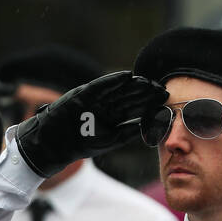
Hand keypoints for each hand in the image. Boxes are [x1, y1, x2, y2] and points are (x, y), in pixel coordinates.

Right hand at [14, 71, 167, 178]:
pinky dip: (113, 80)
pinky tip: (127, 76)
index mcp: (113, 118)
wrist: (57, 143)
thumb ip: (127, 133)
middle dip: (144, 92)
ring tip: (147, 81)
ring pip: (118, 89)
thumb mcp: (109, 141)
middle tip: (160, 88)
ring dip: (132, 85)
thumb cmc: (81, 144)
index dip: (149, 103)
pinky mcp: (85, 93)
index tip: (164, 99)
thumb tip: (145, 126)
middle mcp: (106, 106)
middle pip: (129, 96)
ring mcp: (96, 99)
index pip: (134, 108)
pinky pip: (101, 85)